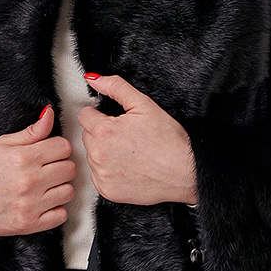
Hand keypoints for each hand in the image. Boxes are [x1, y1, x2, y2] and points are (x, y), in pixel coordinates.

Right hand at [0, 104, 75, 235]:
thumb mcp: (2, 144)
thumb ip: (30, 132)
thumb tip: (50, 114)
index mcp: (23, 158)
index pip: (64, 147)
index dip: (57, 148)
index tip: (48, 153)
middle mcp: (29, 181)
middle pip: (70, 168)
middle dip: (60, 166)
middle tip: (46, 170)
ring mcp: (31, 204)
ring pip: (68, 191)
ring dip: (59, 188)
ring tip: (43, 187)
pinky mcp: (30, 224)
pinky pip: (61, 215)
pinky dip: (55, 210)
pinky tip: (42, 203)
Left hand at [77, 73, 197, 205]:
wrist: (185, 172)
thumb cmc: (169, 141)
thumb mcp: (144, 105)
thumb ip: (116, 87)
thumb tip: (94, 79)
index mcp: (104, 131)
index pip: (85, 115)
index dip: (100, 114)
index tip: (115, 120)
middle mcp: (99, 155)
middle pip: (87, 136)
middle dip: (102, 132)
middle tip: (126, 136)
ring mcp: (102, 175)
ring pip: (92, 156)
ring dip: (104, 152)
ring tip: (129, 152)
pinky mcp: (108, 191)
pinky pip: (98, 176)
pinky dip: (108, 171)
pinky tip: (127, 167)